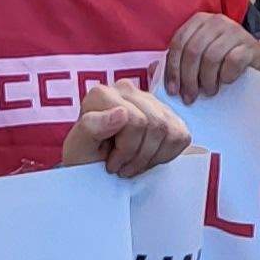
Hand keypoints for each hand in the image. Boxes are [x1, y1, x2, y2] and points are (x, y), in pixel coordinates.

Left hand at [55, 80, 190, 176]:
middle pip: (153, 124)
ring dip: (150, 158)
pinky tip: (145, 159)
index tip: (110, 164)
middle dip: (138, 155)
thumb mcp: (78, 149)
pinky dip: (165, 156)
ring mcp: (149, 100)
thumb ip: (92, 126)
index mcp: (102, 94)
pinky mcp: (167, 115)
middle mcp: (126, 90)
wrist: (94, 169)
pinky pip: (180, 136)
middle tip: (122, 168)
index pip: (134, 120)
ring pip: (167, 130)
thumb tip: (122, 112)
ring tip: (132, 165)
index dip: (126, 149)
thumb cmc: (84, 159)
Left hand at [162, 10, 259, 101]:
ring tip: (209, 91)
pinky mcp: (250, 45)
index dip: (172, 69)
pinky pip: (233, 61)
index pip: (179, 43)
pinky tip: (225, 82)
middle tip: (190, 97)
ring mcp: (235, 31)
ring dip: (207, 80)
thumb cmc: (221, 60)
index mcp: (198, 21)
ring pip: (212, 57)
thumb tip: (153, 70)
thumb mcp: (197, 57)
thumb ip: (177, 61)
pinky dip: (226, 76)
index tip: (173, 91)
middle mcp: (216, 21)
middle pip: (194, 51)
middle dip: (188, 78)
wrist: (254, 60)